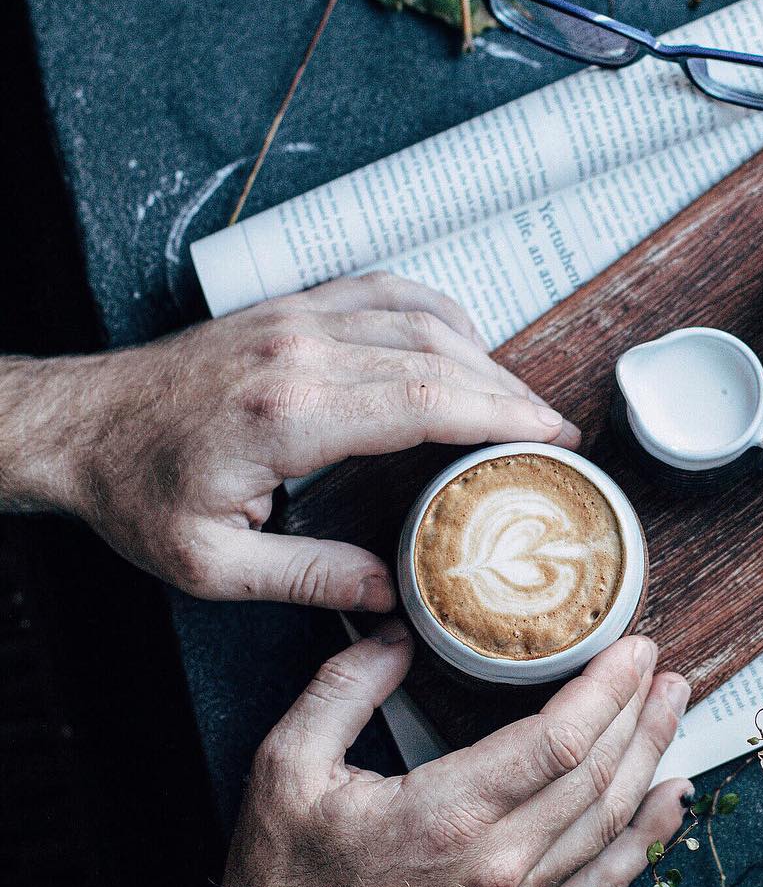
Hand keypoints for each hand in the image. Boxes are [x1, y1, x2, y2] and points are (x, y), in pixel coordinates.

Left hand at [0, 273, 578, 610]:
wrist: (81, 425)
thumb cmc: (138, 492)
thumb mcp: (212, 565)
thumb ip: (308, 579)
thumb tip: (391, 595)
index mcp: (290, 413)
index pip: (429, 400)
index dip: (504, 418)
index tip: (553, 438)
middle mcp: (303, 351)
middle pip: (442, 358)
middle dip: (512, 394)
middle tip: (557, 430)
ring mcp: (298, 319)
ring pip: (422, 319)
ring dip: (485, 356)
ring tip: (521, 399)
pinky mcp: (291, 308)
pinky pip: (385, 290)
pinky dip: (438, 311)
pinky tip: (463, 339)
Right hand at [211, 627, 691, 886]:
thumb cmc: (285, 874)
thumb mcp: (288, 767)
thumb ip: (344, 688)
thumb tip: (397, 632)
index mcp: (448, 816)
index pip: (560, 741)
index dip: (608, 689)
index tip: (633, 648)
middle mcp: (498, 865)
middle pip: (598, 777)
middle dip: (639, 713)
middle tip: (663, 667)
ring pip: (609, 826)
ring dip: (650, 761)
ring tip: (673, 710)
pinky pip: (601, 882)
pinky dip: (644, 837)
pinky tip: (670, 802)